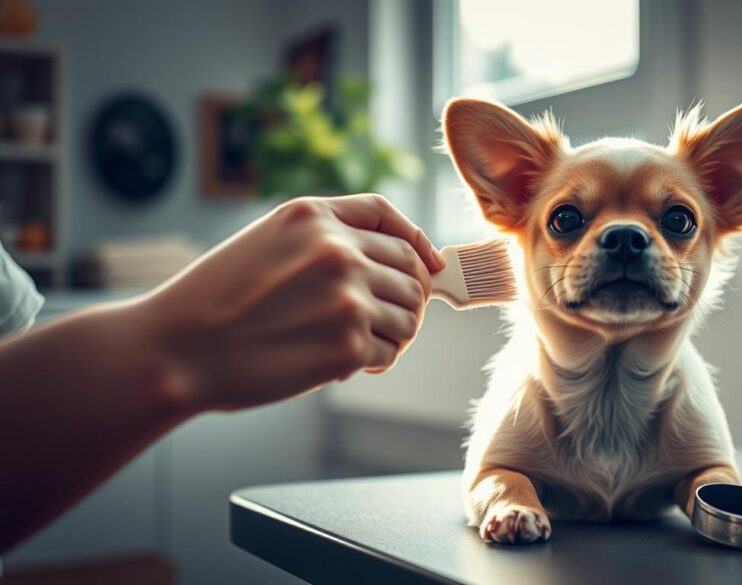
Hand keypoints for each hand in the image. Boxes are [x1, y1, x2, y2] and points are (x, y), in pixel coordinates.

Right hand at [131, 194, 444, 412]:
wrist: (175, 350)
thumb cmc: (216, 301)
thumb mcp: (266, 242)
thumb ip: (326, 241)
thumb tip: (394, 266)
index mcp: (313, 217)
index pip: (390, 221)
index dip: (416, 243)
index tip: (428, 265)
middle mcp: (337, 250)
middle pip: (410, 270)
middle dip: (407, 297)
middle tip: (388, 320)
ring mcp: (347, 296)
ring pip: (408, 314)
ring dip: (394, 332)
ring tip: (363, 344)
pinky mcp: (348, 344)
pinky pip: (389, 351)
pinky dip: (375, 360)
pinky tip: (345, 364)